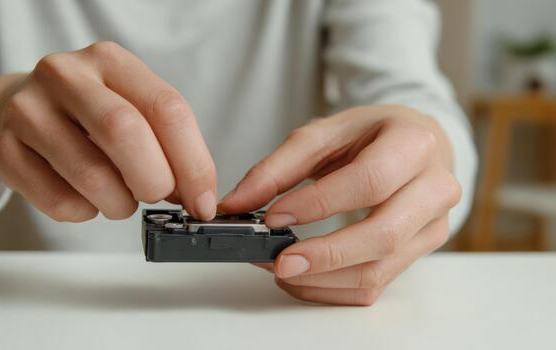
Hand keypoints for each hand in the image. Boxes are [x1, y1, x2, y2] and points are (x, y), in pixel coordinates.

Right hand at [0, 41, 216, 220]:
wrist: (15, 109)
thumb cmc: (89, 115)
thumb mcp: (132, 107)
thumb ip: (167, 142)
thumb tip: (198, 196)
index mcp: (110, 60)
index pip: (167, 109)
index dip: (194, 163)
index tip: (202, 201)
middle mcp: (66, 76)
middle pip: (126, 133)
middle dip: (154, 180)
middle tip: (158, 196)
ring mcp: (29, 110)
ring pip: (91, 175)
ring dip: (120, 204)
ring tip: (121, 200)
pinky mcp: (5, 150)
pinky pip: (59, 201)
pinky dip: (86, 213)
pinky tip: (87, 200)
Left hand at [219, 105, 460, 304]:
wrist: (415, 145)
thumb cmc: (371, 136)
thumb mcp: (325, 134)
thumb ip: (278, 168)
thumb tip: (236, 203)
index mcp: (414, 144)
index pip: (369, 181)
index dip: (319, 204)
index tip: (274, 217)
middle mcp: (435, 187)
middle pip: (383, 235)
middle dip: (325, 255)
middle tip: (279, 261)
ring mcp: (433, 225)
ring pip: (380, 270)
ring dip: (324, 279)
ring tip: (283, 269)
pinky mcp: (420, 252)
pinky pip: (377, 284)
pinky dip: (334, 288)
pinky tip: (305, 277)